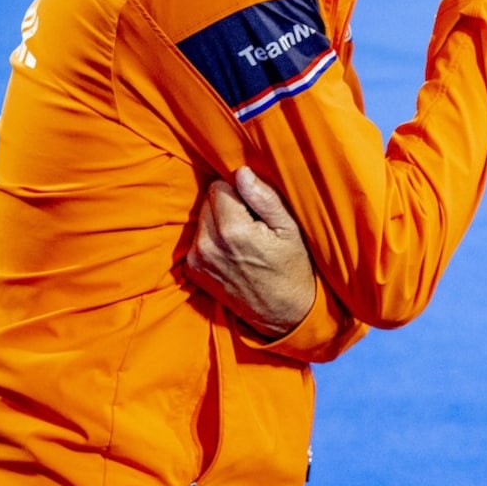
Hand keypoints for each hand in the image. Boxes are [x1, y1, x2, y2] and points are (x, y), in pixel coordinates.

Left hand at [185, 167, 316, 338]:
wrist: (284, 312)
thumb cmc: (293, 267)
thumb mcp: (289, 229)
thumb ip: (264, 198)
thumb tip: (242, 172)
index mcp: (233, 231)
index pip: (220, 186)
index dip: (241, 192)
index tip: (257, 210)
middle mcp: (209, 244)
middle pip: (208, 200)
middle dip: (228, 205)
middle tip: (253, 225)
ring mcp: (198, 259)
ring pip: (202, 217)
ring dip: (219, 222)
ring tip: (244, 240)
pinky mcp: (193, 270)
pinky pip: (198, 238)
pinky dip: (212, 239)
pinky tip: (233, 253)